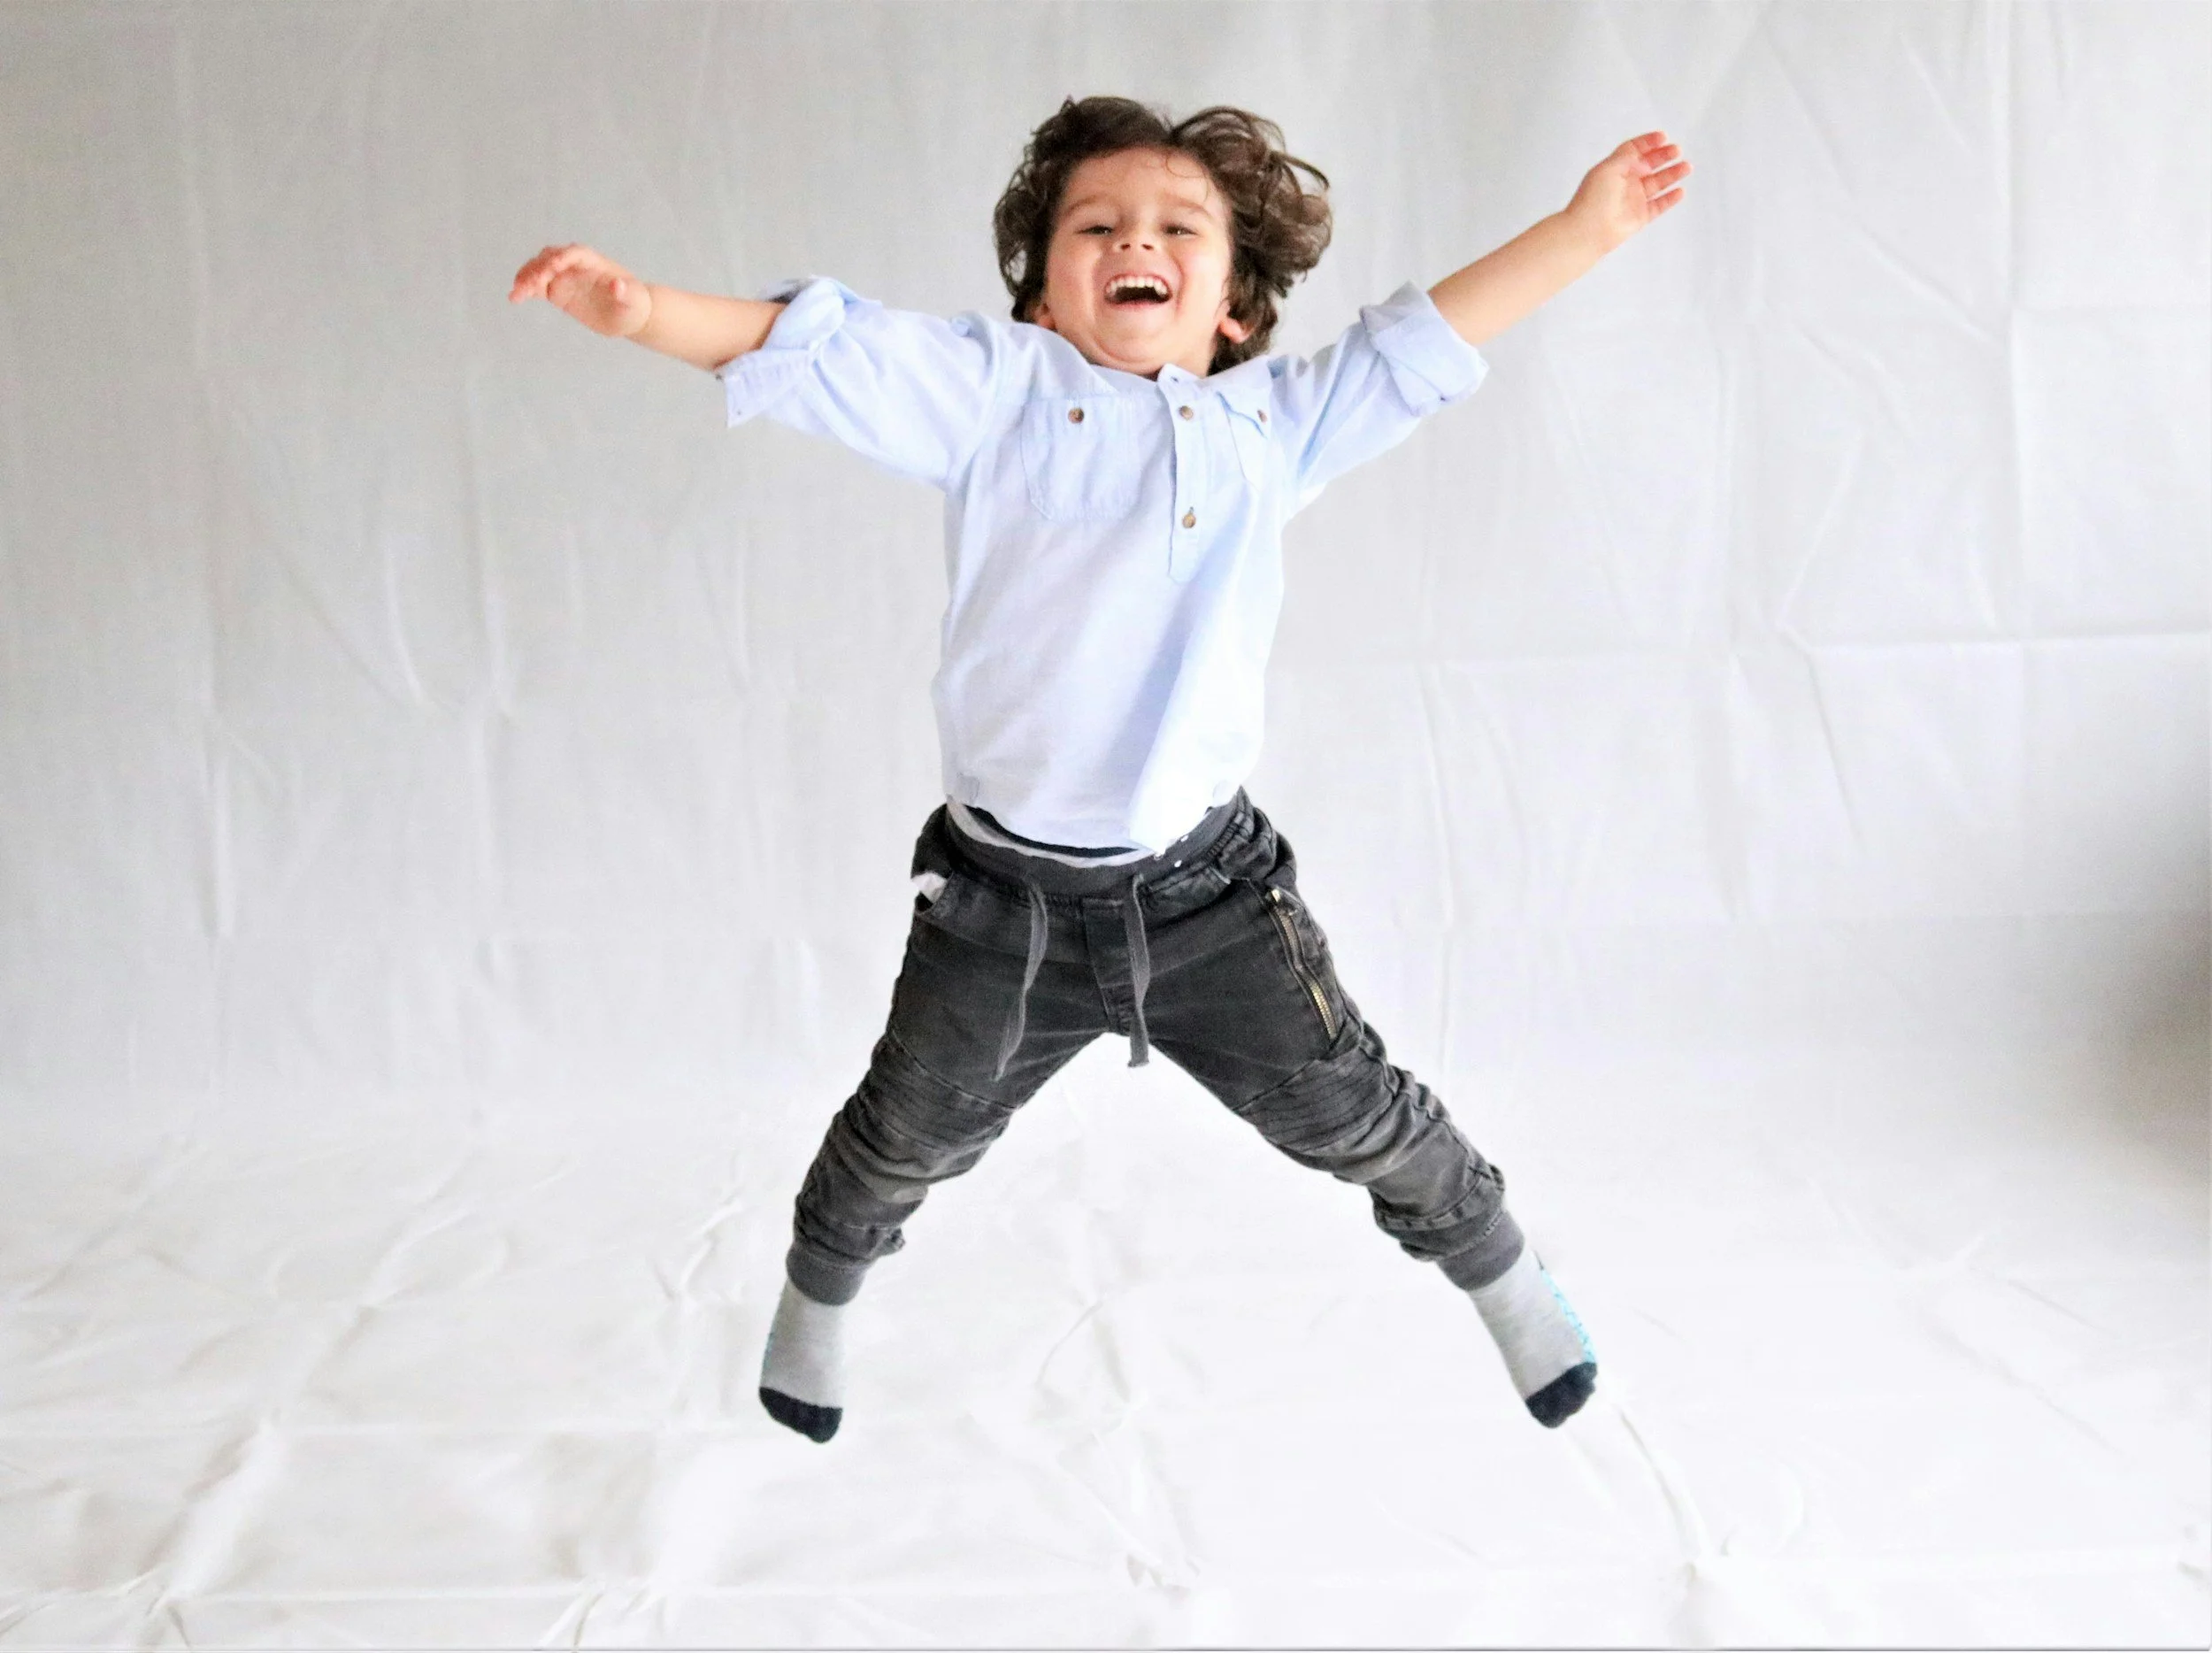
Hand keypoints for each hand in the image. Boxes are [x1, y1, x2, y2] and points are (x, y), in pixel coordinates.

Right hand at [507, 243, 653, 338]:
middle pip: (551, 257)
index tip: (552, 267)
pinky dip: (525, 289)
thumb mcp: (634, 300)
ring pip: (539, 269)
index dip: (562, 257)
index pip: (575, 253)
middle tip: (530, 285)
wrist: (629, 314)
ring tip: (516, 294)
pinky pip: (537, 286)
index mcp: (594, 262)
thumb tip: (618, 285)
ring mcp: (564, 276)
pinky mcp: (557, 291)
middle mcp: (575, 265)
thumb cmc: (634, 304)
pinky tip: (515, 298)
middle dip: (539, 268)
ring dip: (526, 278)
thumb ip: (625, 292)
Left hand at [1564, 131, 1690, 256]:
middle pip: (1648, 164)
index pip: (1633, 150)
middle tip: (1677, 150)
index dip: (1648, 142)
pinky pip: (1659, 205)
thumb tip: (1643, 160)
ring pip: (1657, 183)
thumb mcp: (1608, 168)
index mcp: (1615, 168)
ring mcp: (1633, 199)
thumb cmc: (1594, 198)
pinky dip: (1670, 198)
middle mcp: (1625, 182)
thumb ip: (1627, 158)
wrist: (1589, 230)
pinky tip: (1680, 190)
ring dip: (1672, 174)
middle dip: (1663, 156)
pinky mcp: (1640, 217)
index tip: (1663, 137)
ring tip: (1686, 166)